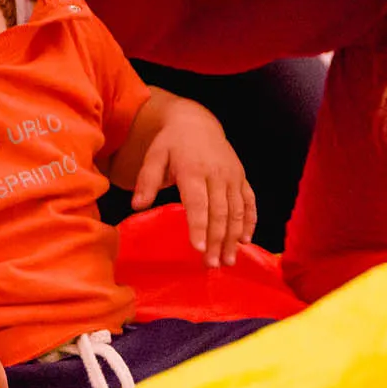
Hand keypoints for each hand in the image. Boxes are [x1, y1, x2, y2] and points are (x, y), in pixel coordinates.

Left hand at [131, 100, 256, 266]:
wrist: (197, 122)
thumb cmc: (171, 143)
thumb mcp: (155, 156)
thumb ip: (147, 181)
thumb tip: (137, 206)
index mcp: (193, 169)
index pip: (198, 202)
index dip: (199, 226)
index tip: (198, 248)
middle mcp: (217, 174)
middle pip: (220, 212)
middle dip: (217, 241)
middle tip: (211, 265)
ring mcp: (232, 176)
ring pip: (237, 211)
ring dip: (233, 238)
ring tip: (228, 261)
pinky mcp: (241, 178)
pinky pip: (249, 202)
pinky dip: (250, 222)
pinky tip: (245, 242)